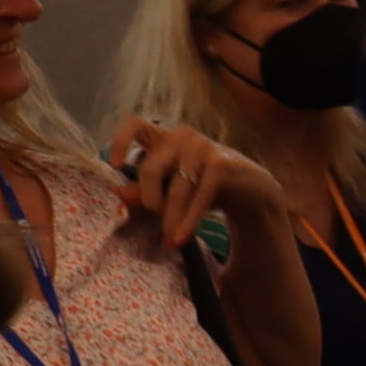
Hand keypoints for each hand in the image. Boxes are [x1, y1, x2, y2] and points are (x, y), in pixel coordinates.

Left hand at [102, 114, 233, 254]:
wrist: (251, 191)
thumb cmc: (204, 188)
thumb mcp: (171, 189)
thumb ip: (145, 191)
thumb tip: (117, 192)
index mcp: (164, 139)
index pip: (135, 125)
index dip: (120, 141)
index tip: (114, 165)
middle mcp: (182, 137)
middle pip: (151, 168)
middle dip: (149, 199)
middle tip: (153, 219)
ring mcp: (204, 147)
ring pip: (177, 188)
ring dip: (171, 217)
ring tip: (169, 240)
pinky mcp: (222, 164)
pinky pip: (199, 196)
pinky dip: (190, 220)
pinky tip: (182, 237)